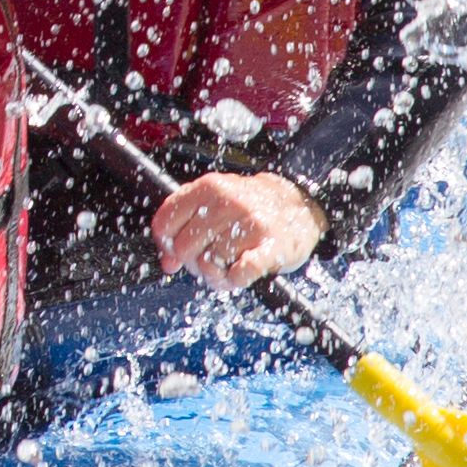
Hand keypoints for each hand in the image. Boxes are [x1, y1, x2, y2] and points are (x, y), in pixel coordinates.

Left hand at [149, 170, 323, 291]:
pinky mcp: (272, 246)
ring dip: (217, 275)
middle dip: (192, 263)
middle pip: (185, 248)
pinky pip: (240, 274)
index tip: (175, 254)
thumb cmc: (251, 208)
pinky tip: (241, 271)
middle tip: (209, 262)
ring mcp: (251, 224)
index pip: (165, 222)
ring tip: (229, 266)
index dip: (166, 246)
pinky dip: (236, 279)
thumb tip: (167, 263)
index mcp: (209, 187)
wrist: (301, 204)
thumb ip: (186, 223)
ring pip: (211, 264)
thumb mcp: (215, 202)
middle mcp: (228, 202)